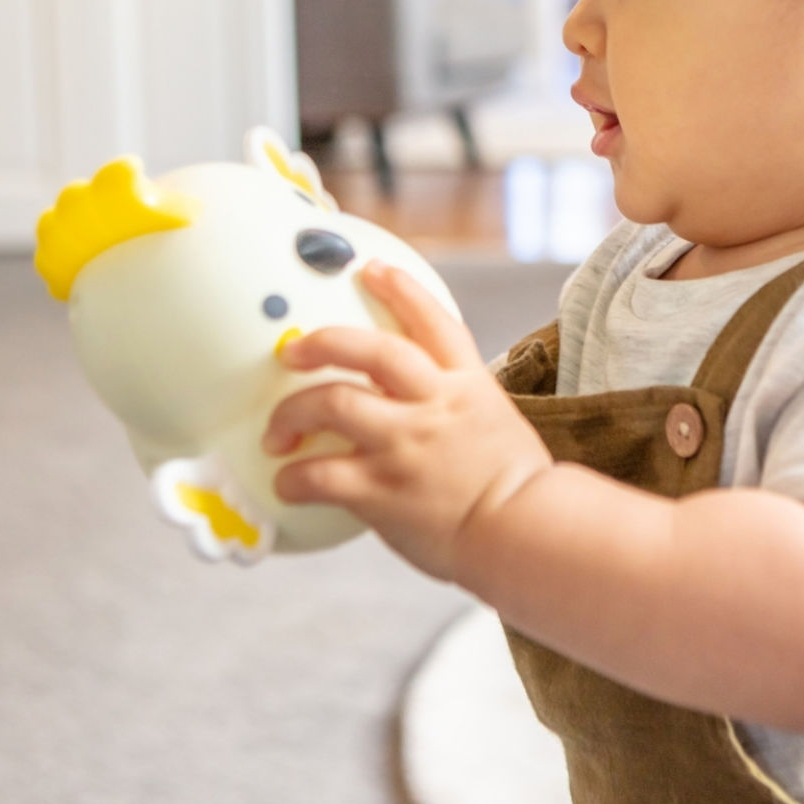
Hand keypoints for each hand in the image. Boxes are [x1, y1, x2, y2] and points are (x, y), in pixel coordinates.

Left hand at [263, 260, 552, 581]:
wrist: (526, 533)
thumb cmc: (514, 485)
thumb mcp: (494, 421)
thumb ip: (454, 403)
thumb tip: (417, 404)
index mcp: (466, 384)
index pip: (433, 320)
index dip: (400, 289)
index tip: (372, 270)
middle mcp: (433, 405)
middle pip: (371, 351)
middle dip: (323, 343)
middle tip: (292, 351)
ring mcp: (406, 445)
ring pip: (334, 404)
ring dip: (292, 413)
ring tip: (276, 431)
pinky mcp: (383, 491)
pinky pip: (321, 475)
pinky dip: (293, 478)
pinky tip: (286, 483)